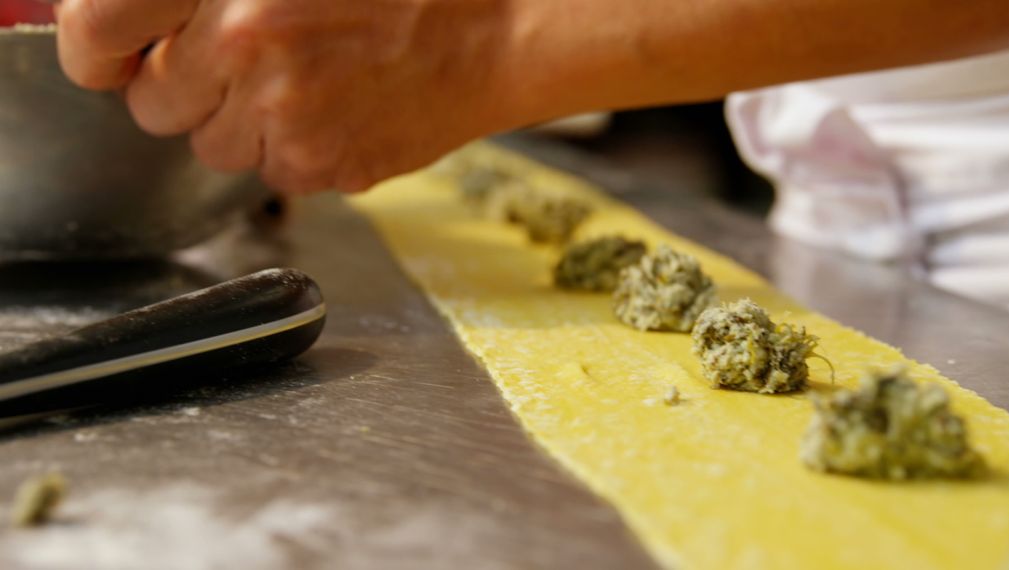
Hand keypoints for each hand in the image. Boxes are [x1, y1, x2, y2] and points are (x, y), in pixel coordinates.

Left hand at [56, 0, 518, 192]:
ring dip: (245, 123)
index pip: (97, 31)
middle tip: (249, 58)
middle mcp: (245, 44)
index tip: (117, 55)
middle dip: (192, 86)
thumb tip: (147, 22)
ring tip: (310, 81)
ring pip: (214, 149)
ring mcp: (285, 115)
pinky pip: (275, 174)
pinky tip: (344, 108)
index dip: (102, 48)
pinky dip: (298, 150)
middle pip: (156, 105)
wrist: (501, 27)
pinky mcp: (326, 166)